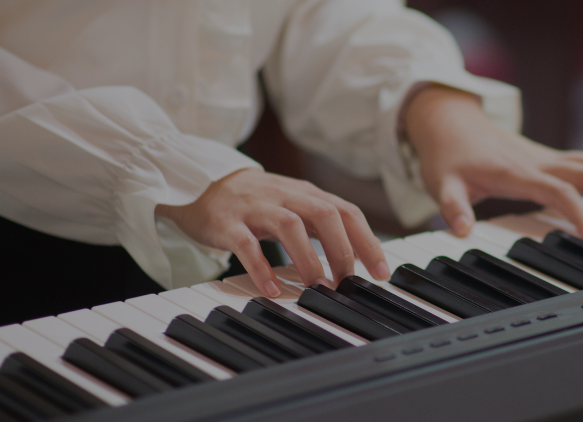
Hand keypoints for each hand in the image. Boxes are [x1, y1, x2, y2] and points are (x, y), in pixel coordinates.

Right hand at [155, 169, 389, 296]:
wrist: (200, 182)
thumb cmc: (257, 201)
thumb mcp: (295, 205)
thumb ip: (323, 227)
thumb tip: (358, 256)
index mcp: (307, 194)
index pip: (347, 212)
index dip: (368, 241)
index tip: (381, 272)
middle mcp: (285, 196)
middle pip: (325, 214)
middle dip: (342, 250)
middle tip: (348, 282)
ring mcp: (256, 208)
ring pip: (289, 226)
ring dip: (308, 258)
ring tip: (318, 287)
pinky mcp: (227, 223)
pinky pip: (246, 245)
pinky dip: (261, 267)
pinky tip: (271, 289)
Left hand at [405, 85, 582, 246]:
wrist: (449, 120)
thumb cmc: (447, 154)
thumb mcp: (441, 183)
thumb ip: (452, 207)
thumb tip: (463, 231)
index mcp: (516, 172)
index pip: (560, 191)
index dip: (582, 215)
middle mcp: (537, 161)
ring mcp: (545, 156)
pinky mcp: (546, 156)